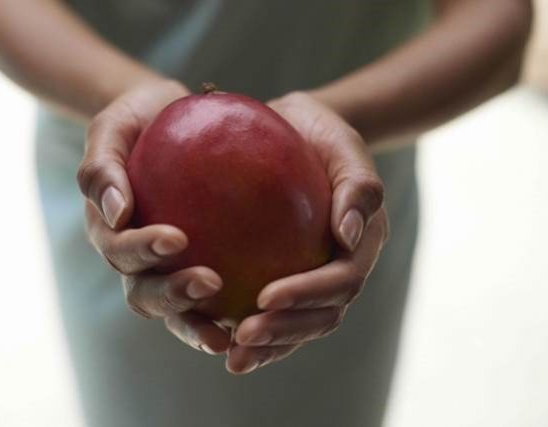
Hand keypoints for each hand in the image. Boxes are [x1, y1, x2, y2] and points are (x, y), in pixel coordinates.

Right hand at [77, 80, 231, 354]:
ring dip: (197, 323)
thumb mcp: (112, 127)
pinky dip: (229, 315)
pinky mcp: (196, 268)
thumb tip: (117, 214)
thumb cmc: (138, 120)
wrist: (168, 120)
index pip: (121, 249)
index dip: (143, 251)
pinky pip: (212, 300)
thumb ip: (102, 166)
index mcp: (110, 231)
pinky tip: (262, 315)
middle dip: (172, 296)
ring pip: (175, 310)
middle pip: (145, 292)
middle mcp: (135, 260)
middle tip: (209, 283)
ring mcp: (164, 270)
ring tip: (229, 331)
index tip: (177, 238)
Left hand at [226, 92, 388, 373]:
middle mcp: (338, 271)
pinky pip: (269, 312)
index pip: (340, 281)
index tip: (264, 297)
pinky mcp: (283, 277)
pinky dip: (249, 331)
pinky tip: (214, 335)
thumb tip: (348, 236)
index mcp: (359, 246)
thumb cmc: (322, 136)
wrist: (300, 133)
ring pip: (297, 326)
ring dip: (268, 346)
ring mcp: (312, 278)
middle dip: (285, 332)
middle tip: (242, 337)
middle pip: (321, 317)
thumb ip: (357, 187)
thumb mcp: (344, 145)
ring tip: (231, 357)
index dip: (307, 295)